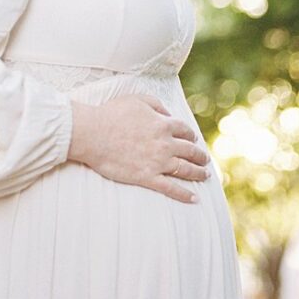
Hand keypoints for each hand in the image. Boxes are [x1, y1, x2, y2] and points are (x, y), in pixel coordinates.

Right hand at [67, 94, 211, 202]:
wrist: (93, 133)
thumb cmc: (111, 114)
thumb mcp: (136, 99)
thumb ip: (156, 104)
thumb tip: (168, 113)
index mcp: (163, 124)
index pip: (185, 131)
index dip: (191, 135)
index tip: (194, 139)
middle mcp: (165, 144)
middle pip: (190, 151)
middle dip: (200, 156)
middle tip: (205, 160)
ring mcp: (157, 162)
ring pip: (185, 169)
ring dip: (198, 173)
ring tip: (205, 176)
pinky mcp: (147, 177)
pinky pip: (171, 188)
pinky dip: (184, 195)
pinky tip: (194, 199)